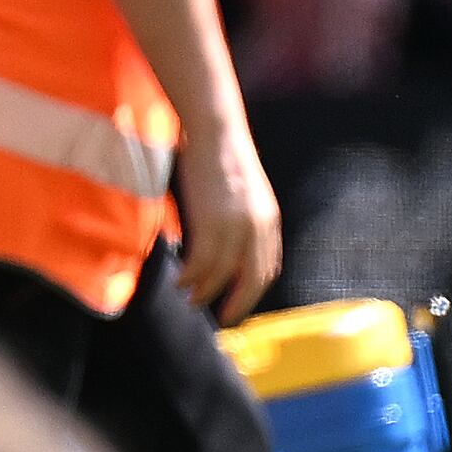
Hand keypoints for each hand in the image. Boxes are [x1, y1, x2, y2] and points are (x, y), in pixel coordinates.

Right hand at [174, 127, 283, 324]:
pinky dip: (192, 277)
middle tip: (223, 318)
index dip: (252, 290)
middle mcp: (258, 229)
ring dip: (206, 292)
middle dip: (238, 303)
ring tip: (192, 300)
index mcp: (269, 222)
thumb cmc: (223, 158)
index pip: (267, 268)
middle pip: (252, 279)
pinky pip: (202, 263)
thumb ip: (244, 220)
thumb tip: (229, 244)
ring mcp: (236, 227)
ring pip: (222, 275)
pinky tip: (182, 281)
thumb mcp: (245, 194)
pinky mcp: (212, 223)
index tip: (238, 302)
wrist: (215, 132)